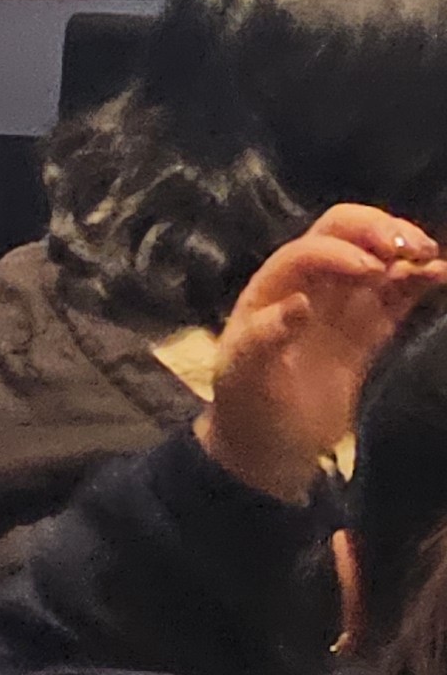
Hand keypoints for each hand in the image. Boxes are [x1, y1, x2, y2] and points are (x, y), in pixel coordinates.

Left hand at [200, 205, 446, 498]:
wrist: (269, 444)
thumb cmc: (248, 405)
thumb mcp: (246, 373)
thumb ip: (267, 338)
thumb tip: (300, 303)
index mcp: (273, 289)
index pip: (308, 251)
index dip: (341, 252)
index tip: (373, 269)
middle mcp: (308, 286)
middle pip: (342, 234)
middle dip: (376, 230)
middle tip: (411, 246)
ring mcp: (341, 307)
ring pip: (376, 261)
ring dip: (403, 250)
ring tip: (431, 258)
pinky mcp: (369, 332)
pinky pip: (396, 297)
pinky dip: (418, 283)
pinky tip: (440, 276)